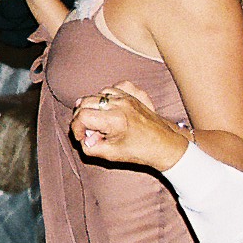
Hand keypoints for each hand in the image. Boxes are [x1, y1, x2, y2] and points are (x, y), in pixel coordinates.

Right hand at [71, 80, 190, 171]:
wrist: (166, 146)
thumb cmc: (141, 151)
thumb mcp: (112, 155)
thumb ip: (91, 147)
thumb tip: (84, 138)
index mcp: (114, 119)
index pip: (82, 116)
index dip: (76, 128)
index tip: (81, 137)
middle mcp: (119, 104)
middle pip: (85, 102)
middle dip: (81, 117)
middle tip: (88, 131)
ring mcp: (128, 97)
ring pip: (97, 94)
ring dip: (92, 106)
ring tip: (98, 120)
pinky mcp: (134, 95)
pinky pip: (114, 87)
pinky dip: (107, 95)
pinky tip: (109, 106)